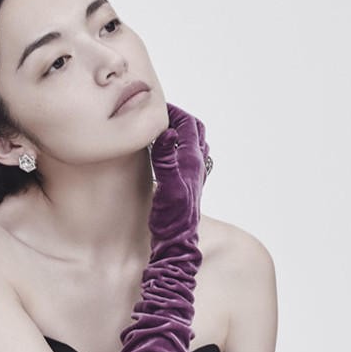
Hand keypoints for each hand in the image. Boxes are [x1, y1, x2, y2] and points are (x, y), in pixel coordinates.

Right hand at [148, 102, 210, 240]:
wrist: (176, 245)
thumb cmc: (171, 221)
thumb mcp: (166, 188)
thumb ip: (166, 160)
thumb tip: (168, 132)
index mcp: (191, 162)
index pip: (187, 124)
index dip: (172, 111)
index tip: (154, 106)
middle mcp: (196, 167)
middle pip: (194, 130)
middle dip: (178, 118)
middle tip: (158, 114)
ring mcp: (194, 177)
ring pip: (193, 144)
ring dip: (180, 132)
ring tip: (160, 129)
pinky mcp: (188, 186)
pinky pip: (187, 158)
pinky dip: (178, 148)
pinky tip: (165, 155)